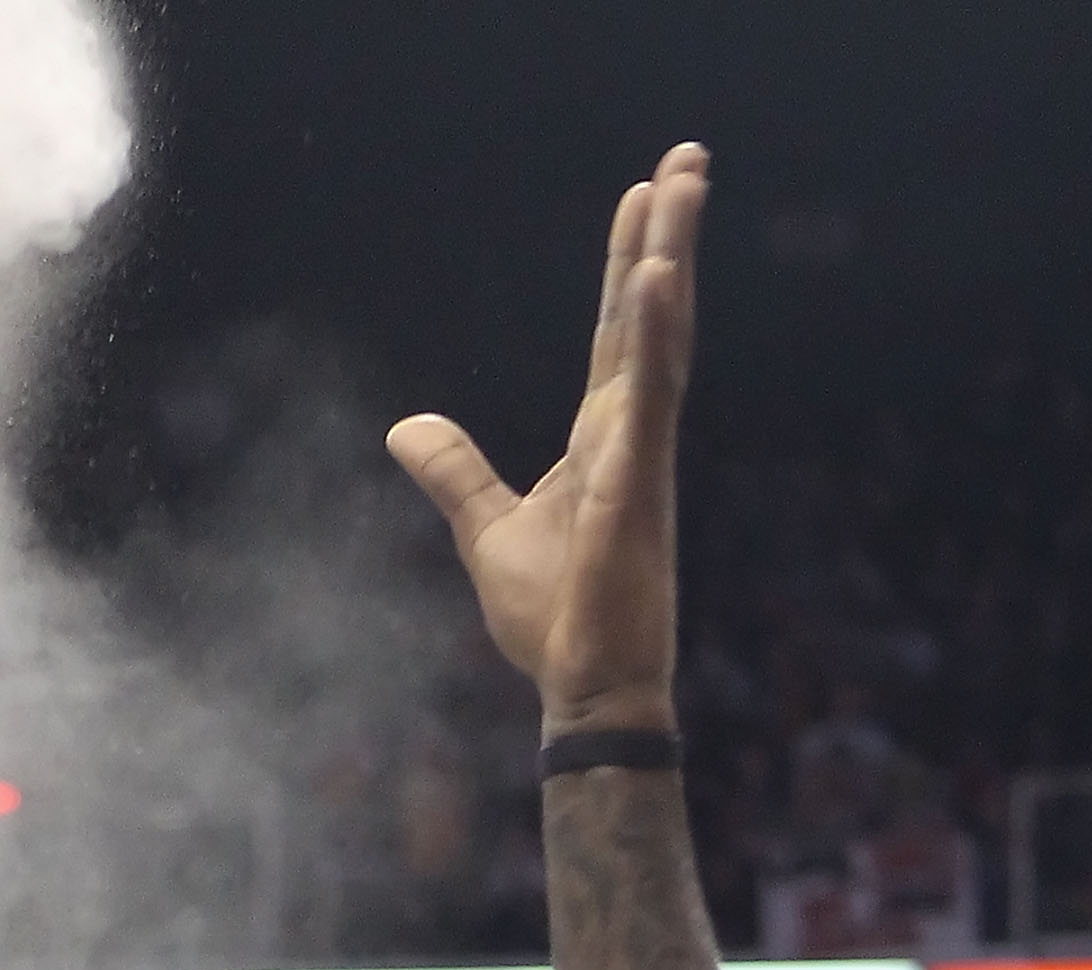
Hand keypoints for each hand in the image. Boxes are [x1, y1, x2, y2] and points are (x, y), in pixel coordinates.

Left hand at [389, 142, 706, 739]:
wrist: (585, 689)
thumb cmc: (555, 621)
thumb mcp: (487, 530)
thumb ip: (455, 472)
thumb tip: (404, 427)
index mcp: (605, 439)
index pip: (618, 335)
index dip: (629, 267)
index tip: (644, 201)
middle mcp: (633, 435)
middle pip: (650, 315)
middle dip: (668, 235)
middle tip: (688, 159)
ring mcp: (642, 457)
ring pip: (661, 338)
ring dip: (672, 257)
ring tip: (683, 183)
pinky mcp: (638, 486)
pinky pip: (651, 397)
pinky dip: (655, 336)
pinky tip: (656, 276)